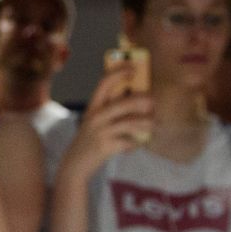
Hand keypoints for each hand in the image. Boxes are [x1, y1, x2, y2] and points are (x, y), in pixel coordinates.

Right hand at [60, 60, 153, 177]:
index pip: (104, 83)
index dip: (119, 73)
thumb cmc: (89, 139)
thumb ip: (109, 109)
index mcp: (92, 107)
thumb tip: (137, 98)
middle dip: (140, 101)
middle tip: (153, 102)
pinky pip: (128, 142)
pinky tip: (140, 143)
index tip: (133, 68)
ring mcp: (101, 132)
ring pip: (129, 124)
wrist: (75, 163)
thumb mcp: (93, 120)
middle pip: (122, 104)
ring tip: (155, 124)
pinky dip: (137, 143)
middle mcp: (95, 117)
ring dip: (146, 123)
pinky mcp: (106, 147)